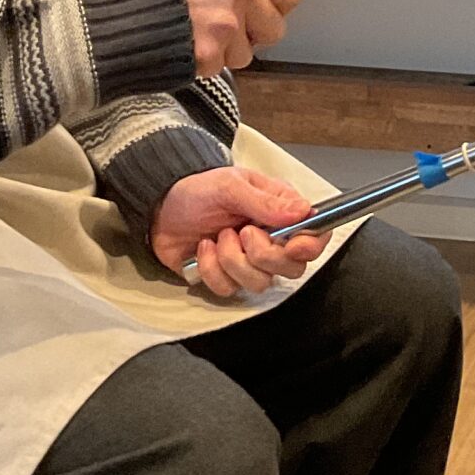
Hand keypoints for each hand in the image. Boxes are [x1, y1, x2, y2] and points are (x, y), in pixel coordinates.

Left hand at [151, 164, 327, 298]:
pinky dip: (211, 269)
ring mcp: (249, 262)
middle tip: (242, 232)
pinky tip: (203, 249)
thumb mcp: (230, 185)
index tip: (293, 246)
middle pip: (292, 267)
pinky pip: (229, 289)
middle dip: (264, 255)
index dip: (310, 245)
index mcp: (281, 211)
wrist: (160, 209)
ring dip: (233, 260)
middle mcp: (271, 239)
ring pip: (260, 282)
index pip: (314, 235)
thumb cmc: (198, 190)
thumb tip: (301, 211)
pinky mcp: (227, 278)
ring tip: (218, 236)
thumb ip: (265, 201)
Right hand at [174, 0, 302, 76]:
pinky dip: (204, 63)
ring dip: (226, 50)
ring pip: (247, 53)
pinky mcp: (210, 53)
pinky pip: (220, 67)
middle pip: (275, 28)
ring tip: (196, 30)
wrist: (116, 7)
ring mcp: (225, 23)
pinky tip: (185, 43)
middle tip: (224, 24)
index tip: (265, 8)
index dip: (277, 4)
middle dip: (254, 33)